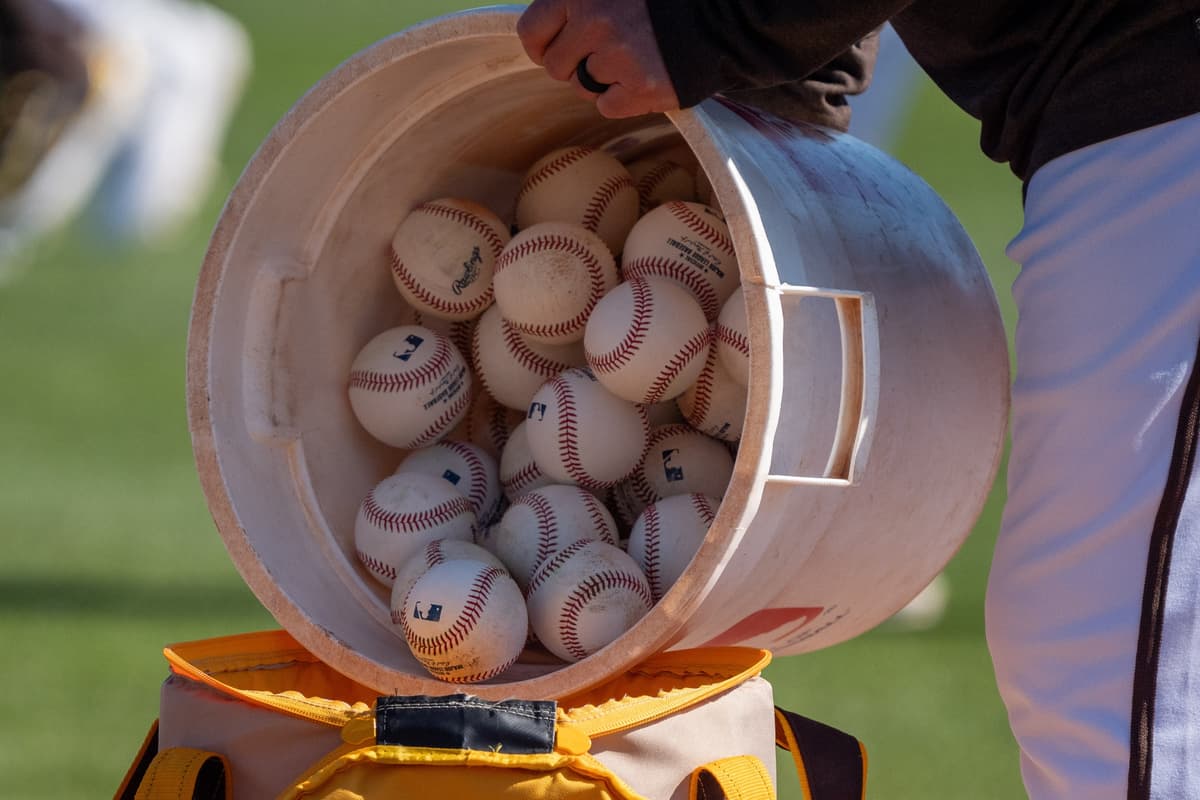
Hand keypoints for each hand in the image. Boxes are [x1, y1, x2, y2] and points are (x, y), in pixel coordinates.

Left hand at [517, 0, 680, 117]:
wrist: (723, 16)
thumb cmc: (665, 1)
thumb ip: (581, 4)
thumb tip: (549, 32)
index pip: (532, 30)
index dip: (539, 46)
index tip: (552, 51)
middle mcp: (596, 22)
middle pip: (556, 67)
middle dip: (575, 66)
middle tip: (604, 57)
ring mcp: (618, 58)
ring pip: (583, 88)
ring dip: (602, 82)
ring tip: (632, 62)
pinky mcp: (641, 88)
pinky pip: (608, 107)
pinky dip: (623, 99)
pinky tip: (644, 78)